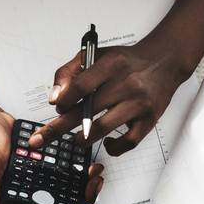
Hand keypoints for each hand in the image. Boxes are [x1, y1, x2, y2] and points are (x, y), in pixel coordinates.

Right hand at [0, 95, 102, 203]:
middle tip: (93, 188)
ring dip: (84, 186)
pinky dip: (78, 168)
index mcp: (17, 201)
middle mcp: (31, 193)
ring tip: (94, 175)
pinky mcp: (46, 163)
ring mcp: (41, 179)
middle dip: (84, 202)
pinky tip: (87, 163)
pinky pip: (65, 170)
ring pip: (69, 191)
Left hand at [38, 29, 193, 153]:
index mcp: (111, 65)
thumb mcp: (95, 55)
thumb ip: (69, 72)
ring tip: (76, 139)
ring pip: (103, 129)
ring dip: (83, 139)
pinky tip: (106, 143)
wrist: (164, 61)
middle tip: (39, 140)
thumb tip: (55, 99)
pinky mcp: (149, 120)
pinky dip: (113, 148)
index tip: (57, 108)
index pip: (81, 86)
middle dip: (58, 128)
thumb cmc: (126, 61)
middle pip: (86, 111)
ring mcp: (138, 104)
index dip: (64, 100)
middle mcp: (126, 84)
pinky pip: (128, 143)